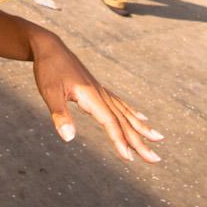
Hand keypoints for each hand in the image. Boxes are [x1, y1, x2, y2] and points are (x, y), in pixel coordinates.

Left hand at [30, 29, 162, 162]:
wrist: (50, 46)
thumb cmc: (48, 70)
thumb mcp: (49, 92)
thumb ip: (59, 114)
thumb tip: (69, 138)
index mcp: (91, 96)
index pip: (110, 122)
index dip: (119, 140)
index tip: (129, 159)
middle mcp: (101, 94)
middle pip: (123, 121)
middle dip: (139, 141)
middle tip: (155, 159)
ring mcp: (101, 91)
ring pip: (125, 113)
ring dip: (142, 128)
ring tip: (159, 139)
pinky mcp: (98, 88)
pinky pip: (120, 103)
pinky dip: (132, 113)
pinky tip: (142, 117)